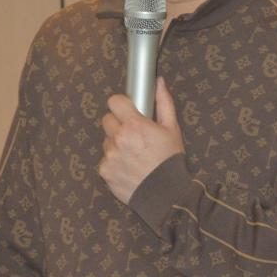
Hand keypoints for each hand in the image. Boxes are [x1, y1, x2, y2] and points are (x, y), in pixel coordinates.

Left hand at [99, 76, 184, 203]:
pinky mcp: (104, 171)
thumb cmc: (170, 161)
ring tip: (133, 154)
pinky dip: (113, 162)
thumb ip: (163, 102)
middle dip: (118, 124)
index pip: (114, 101)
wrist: (165, 194)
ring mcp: (109, 155)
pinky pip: (105, 159)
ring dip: (115, 144)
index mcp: (134, 125)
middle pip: (107, 120)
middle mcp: (119, 138)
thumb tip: (158, 82)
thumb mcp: (172, 129)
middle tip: (133, 135)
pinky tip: (128, 167)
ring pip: (106, 141)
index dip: (120, 104)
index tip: (127, 110)